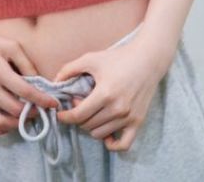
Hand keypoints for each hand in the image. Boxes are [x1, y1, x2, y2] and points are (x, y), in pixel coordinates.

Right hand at [0, 26, 57, 137]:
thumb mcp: (10, 46)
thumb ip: (26, 63)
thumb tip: (40, 81)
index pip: (26, 91)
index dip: (42, 100)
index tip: (53, 104)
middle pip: (14, 109)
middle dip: (31, 113)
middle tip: (37, 110)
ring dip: (14, 125)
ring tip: (21, 118)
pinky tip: (3, 124)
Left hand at [51, 33, 173, 151]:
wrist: (147, 59)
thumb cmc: (119, 58)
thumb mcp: (91, 59)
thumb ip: (70, 69)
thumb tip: (55, 81)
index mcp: (105, 94)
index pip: (78, 116)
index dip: (65, 116)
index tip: (60, 112)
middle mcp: (117, 109)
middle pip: (87, 125)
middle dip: (78, 117)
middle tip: (79, 103)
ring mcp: (129, 117)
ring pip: (100, 134)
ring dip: (91, 126)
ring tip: (92, 111)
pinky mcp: (138, 121)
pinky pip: (123, 145)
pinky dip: (112, 144)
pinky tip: (106, 135)